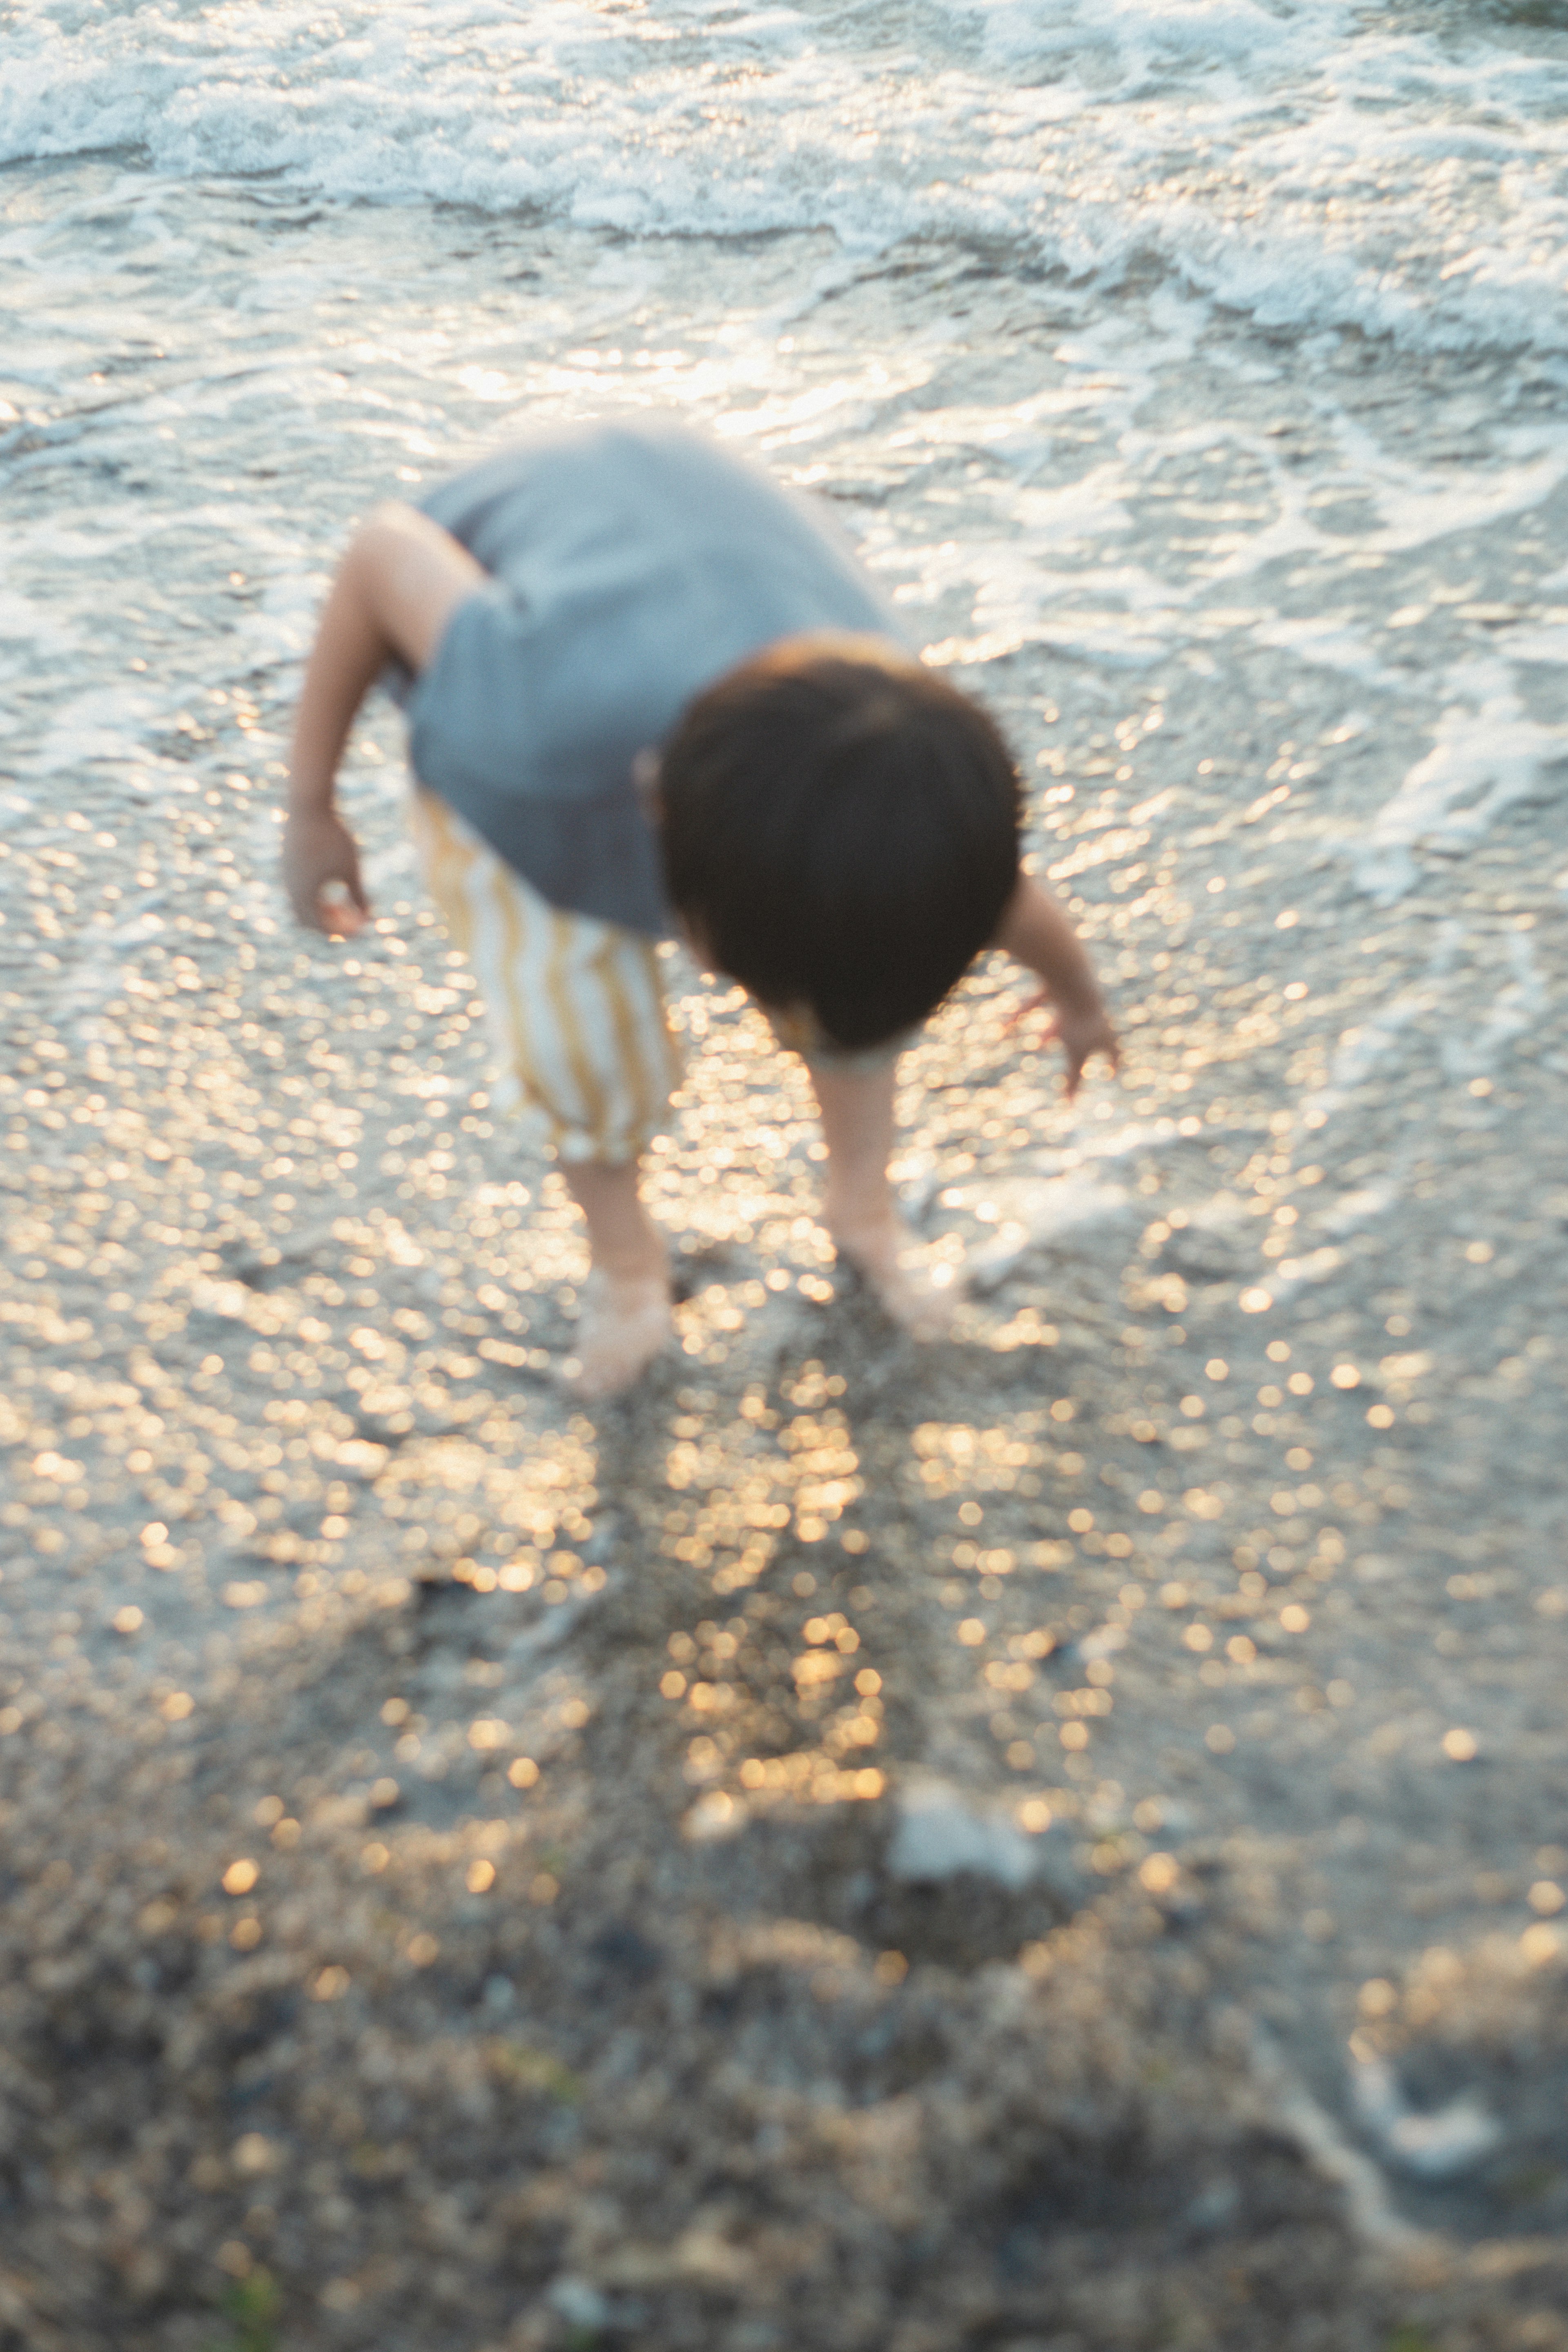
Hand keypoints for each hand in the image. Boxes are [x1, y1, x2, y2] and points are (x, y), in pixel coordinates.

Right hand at [282, 806, 369, 935]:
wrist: (307, 805)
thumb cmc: (332, 837)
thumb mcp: (351, 868)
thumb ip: (358, 896)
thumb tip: (368, 918)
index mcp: (305, 894)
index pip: (322, 926)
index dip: (342, 931)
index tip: (362, 928)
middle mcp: (291, 888)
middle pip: (307, 920)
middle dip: (329, 924)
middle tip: (351, 919)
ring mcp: (286, 875)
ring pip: (301, 904)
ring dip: (321, 909)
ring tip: (342, 903)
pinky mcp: (287, 862)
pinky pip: (298, 888)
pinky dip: (315, 895)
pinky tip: (331, 881)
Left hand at [1006, 987, 1119, 1098]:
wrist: (1072, 979)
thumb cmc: (1077, 1020)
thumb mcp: (1074, 1054)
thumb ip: (1073, 1079)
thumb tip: (1069, 1104)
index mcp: (1105, 1032)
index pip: (1114, 1052)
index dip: (1114, 1064)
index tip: (1114, 1074)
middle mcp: (1093, 1013)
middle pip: (1092, 1032)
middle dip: (1085, 1046)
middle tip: (1085, 1053)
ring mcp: (1076, 998)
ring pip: (1065, 1017)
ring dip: (1051, 1031)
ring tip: (1037, 1044)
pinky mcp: (1057, 987)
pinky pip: (1039, 1002)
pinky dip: (1024, 1014)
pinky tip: (1005, 1026)